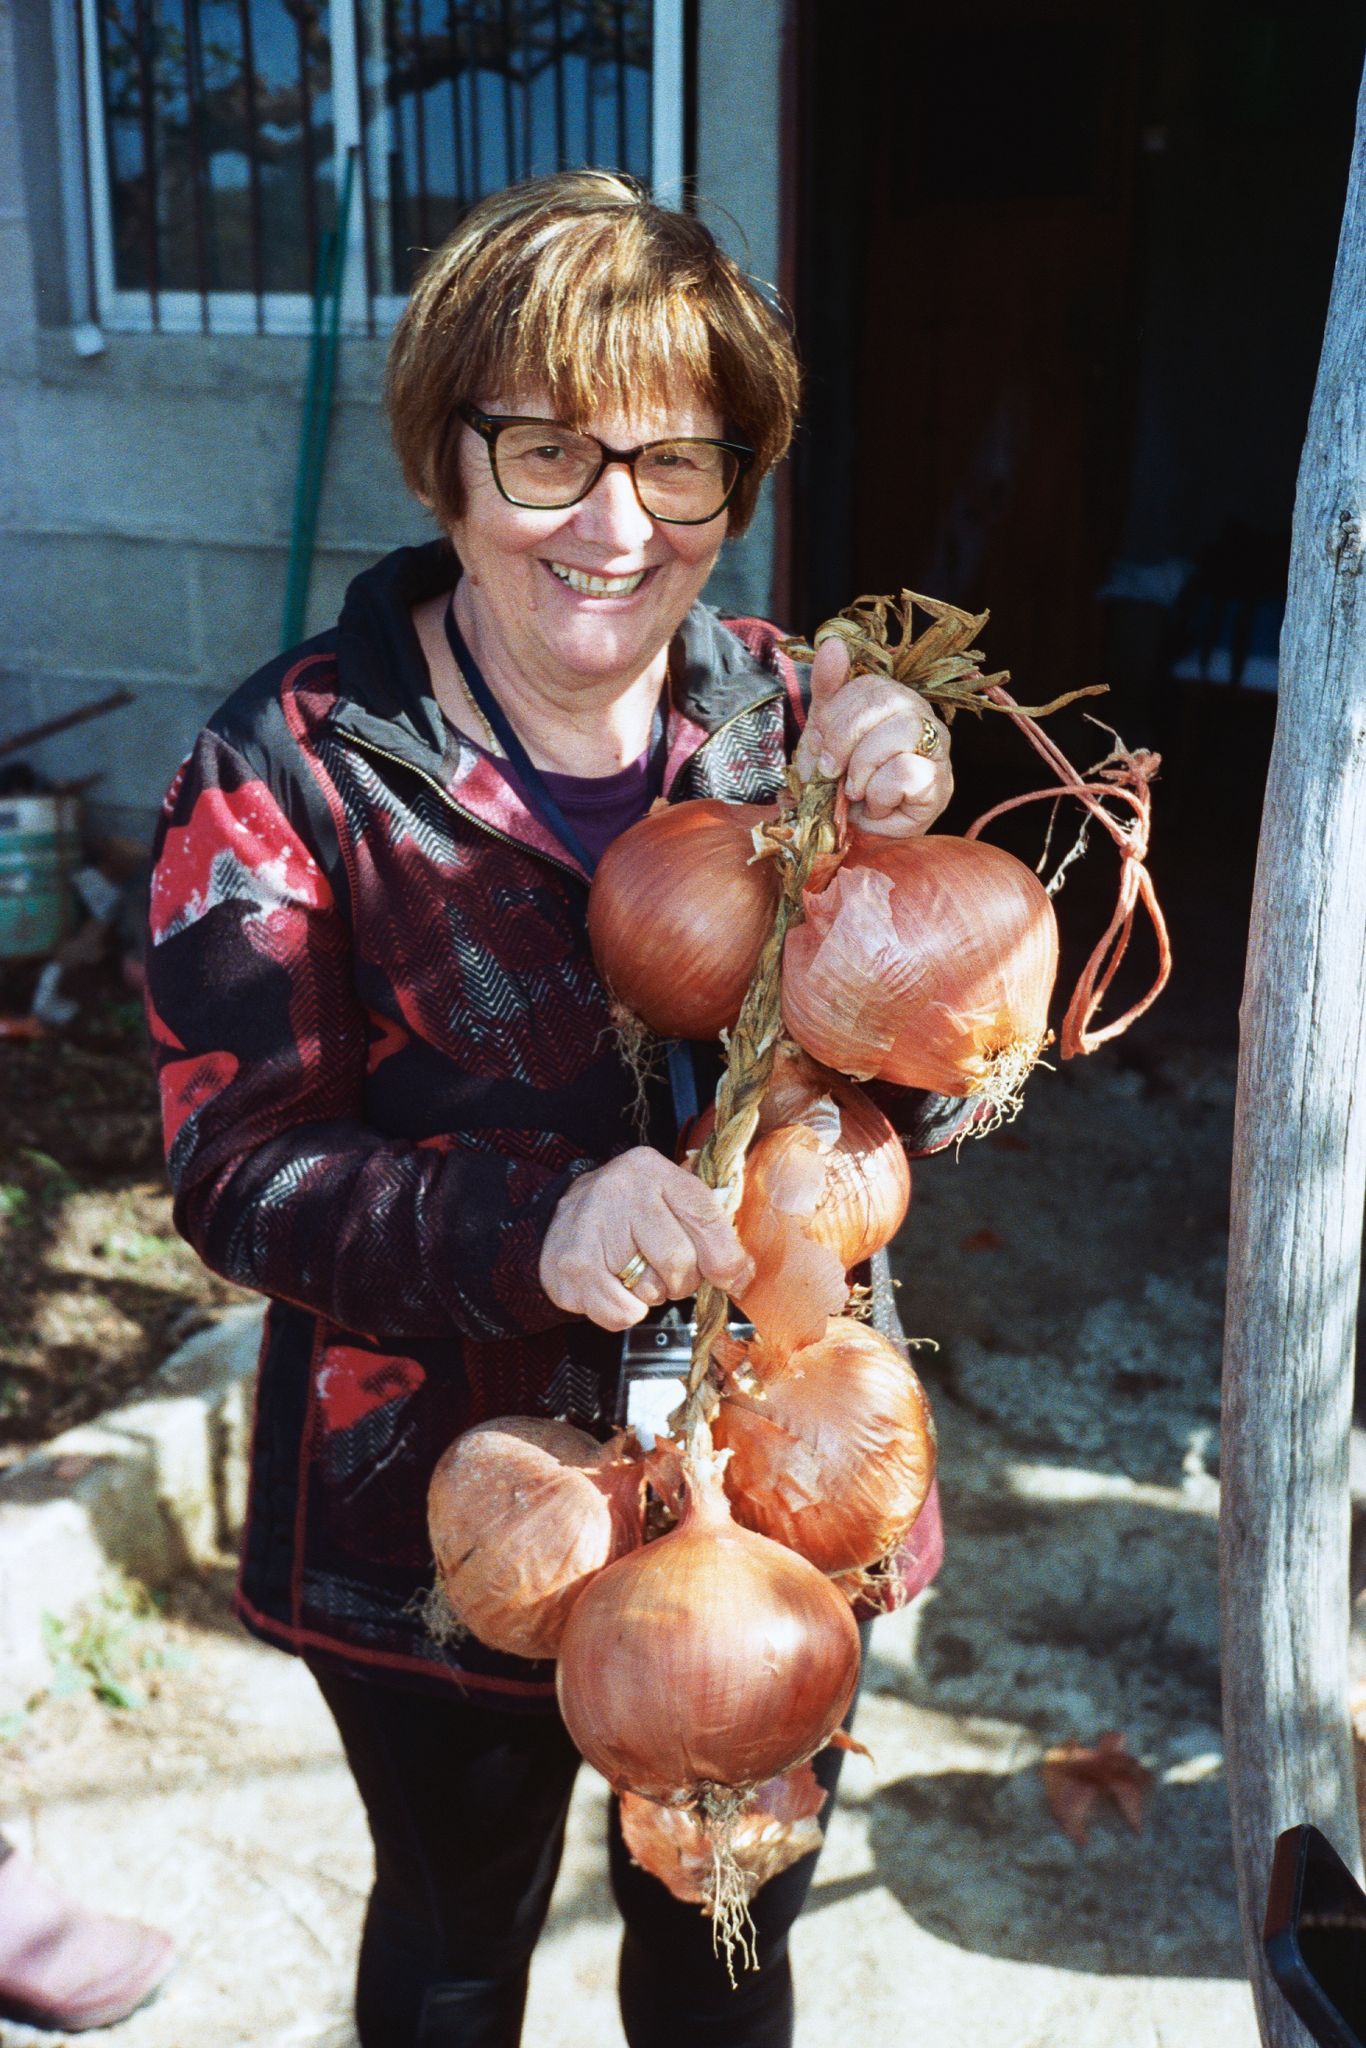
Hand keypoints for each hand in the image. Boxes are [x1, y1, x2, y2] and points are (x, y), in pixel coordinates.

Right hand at [539, 1148, 754, 1332]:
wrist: (559, 1218)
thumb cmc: (630, 1213)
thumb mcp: (669, 1198)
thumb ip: (709, 1227)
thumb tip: (740, 1277)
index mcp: (653, 1171)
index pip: (706, 1218)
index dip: (726, 1258)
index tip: (731, 1277)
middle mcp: (620, 1193)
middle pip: (679, 1262)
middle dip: (683, 1280)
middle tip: (668, 1271)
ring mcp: (591, 1230)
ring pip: (651, 1291)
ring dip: (653, 1295)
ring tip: (636, 1272)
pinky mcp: (570, 1269)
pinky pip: (621, 1314)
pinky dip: (626, 1312)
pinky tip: (615, 1286)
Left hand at [792, 635, 952, 836]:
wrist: (853, 831)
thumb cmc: (842, 780)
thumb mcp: (825, 732)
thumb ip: (829, 689)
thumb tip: (834, 644)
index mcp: (893, 698)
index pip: (869, 683)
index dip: (835, 714)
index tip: (817, 745)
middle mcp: (920, 715)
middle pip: (887, 699)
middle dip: (844, 739)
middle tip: (829, 771)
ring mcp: (936, 748)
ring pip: (901, 732)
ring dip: (863, 767)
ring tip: (854, 790)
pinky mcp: (941, 784)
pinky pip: (907, 772)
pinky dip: (880, 793)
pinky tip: (876, 805)